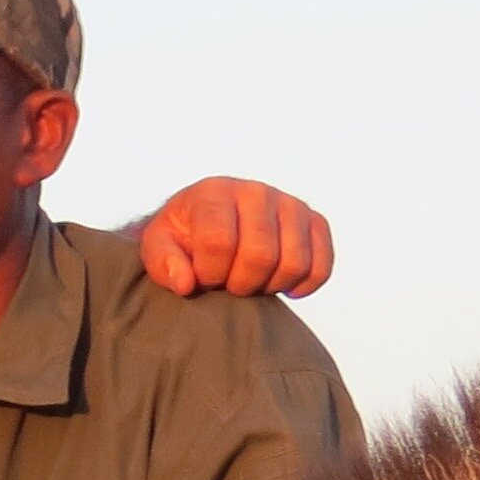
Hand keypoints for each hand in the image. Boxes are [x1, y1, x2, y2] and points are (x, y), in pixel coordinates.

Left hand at [137, 181, 335, 299]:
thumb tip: (186, 283)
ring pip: (294, 263)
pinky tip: (280, 287)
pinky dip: (303, 285)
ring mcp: (289, 205)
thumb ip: (164, 264)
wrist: (206, 223)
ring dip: (268, 287)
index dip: (209, 273)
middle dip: (238, 285)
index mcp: (214, 193)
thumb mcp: (158, 248)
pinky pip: (322, 265)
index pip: (219, 243)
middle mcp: (256, 192)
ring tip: (248, 281)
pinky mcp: (313, 222)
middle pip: (260, 256)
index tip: (201, 278)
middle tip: (225, 284)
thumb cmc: (181, 239)